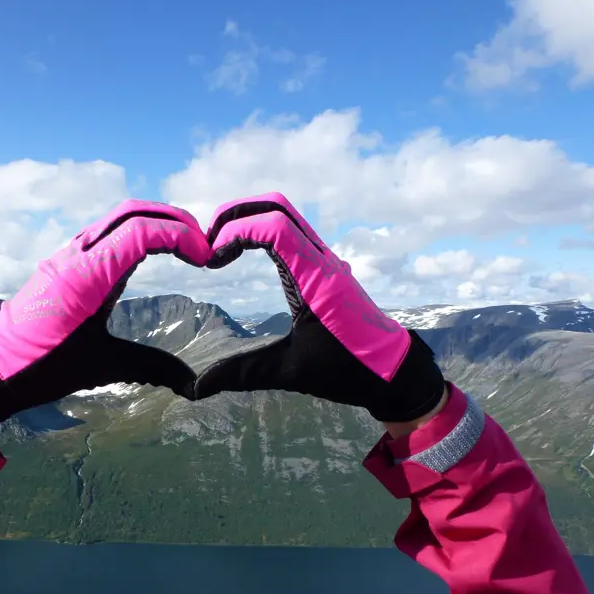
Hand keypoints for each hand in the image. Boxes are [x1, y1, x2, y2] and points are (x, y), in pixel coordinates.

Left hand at [0, 201, 209, 423]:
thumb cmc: (43, 366)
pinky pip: (107, 231)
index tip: (205, 258)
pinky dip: (136, 230)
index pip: (141, 232)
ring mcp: (71, 254)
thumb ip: (151, 368)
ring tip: (186, 245)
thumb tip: (195, 385)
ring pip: (119, 217)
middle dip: (174, 221)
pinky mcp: (68, 261)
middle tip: (203, 245)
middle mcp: (78, 255)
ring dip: (155, 222)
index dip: (179, 237)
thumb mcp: (101, 367)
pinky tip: (153, 251)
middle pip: (134, 212)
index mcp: (88, 276)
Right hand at [193, 193, 444, 422]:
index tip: (212, 260)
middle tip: (207, 244)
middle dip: (235, 214)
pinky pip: (289, 231)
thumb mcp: (292, 372)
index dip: (235, 232)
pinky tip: (240, 256)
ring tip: (219, 250)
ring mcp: (323, 260)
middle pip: (275, 207)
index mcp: (316, 279)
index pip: (274, 227)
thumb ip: (244, 374)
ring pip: (283, 214)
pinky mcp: (322, 266)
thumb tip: (199, 386)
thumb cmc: (350, 371)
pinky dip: (260, 231)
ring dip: (247, 220)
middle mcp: (321, 260)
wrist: (394, 371)